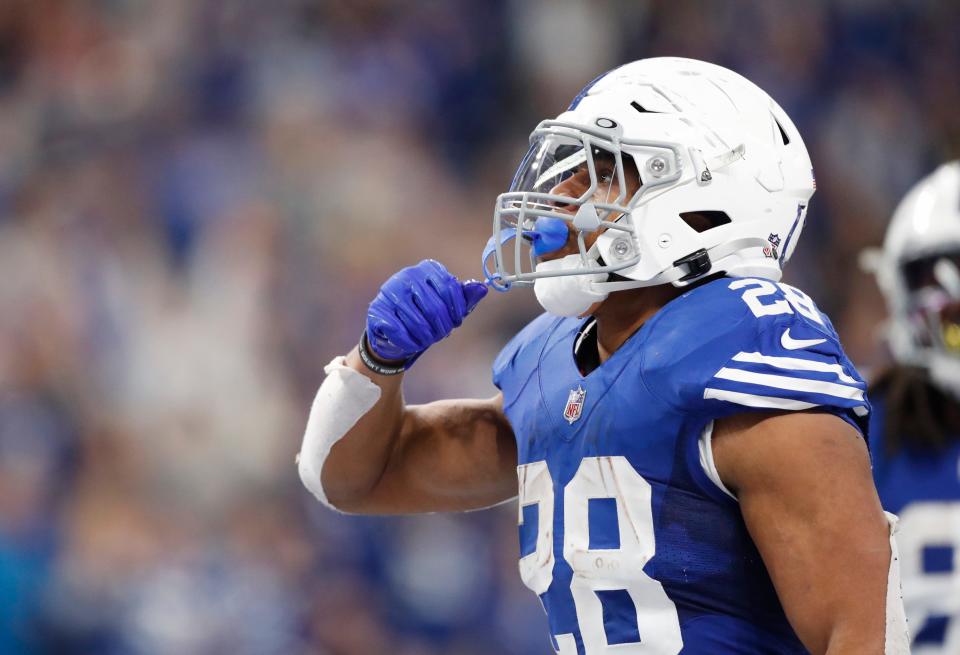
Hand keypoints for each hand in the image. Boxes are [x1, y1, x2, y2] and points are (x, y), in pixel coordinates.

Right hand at [366, 260, 486, 364]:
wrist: (392, 329)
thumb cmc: (425, 315)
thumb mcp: (447, 305)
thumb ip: (464, 297)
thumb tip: (482, 288)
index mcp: (427, 269)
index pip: (449, 288)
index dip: (456, 310)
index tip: (456, 322)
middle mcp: (407, 276)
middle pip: (434, 307)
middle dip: (441, 327)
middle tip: (441, 335)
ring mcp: (390, 292)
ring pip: (417, 322)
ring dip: (426, 337)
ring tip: (427, 340)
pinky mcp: (377, 311)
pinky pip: (399, 332)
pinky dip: (410, 343)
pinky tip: (413, 344)